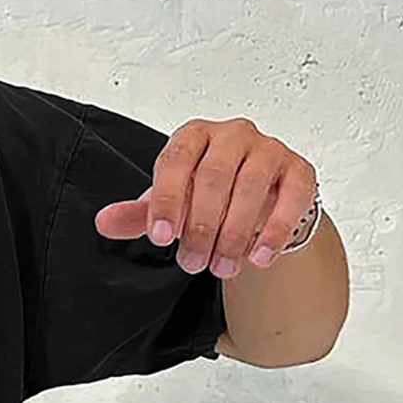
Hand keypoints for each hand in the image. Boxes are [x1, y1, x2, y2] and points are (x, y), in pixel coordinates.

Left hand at [93, 117, 317, 279]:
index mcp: (193, 136)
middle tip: (191, 263)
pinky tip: (259, 258)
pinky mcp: (299, 169)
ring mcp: (269, 148)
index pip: (175, 161)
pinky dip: (275, 229)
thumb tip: (103, 222)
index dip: (166, 200)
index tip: (160, 238)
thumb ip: (139, 214)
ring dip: (234, 233)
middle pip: (213, 176)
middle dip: (200, 226)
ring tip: (221, 268)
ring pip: (251, 187)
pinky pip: (292, 196)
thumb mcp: (169, 204)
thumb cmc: (205, 196)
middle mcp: (232, 134)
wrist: (257, 200)